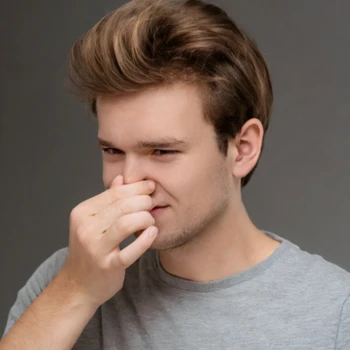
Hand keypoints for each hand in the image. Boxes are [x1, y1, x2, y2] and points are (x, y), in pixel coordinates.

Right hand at [59, 175, 157, 306]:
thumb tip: (121, 178)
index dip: (136, 187)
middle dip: (144, 201)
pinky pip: (130, 250)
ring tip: (150, 220)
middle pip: (122, 205)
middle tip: (153, 203)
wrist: (77, 285)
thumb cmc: (90, 250)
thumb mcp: (93, 222)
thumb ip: (107, 200)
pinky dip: (145, 240)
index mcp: (82, 213)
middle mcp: (86, 228)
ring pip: (126, 223)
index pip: (114, 193)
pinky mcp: (107, 266)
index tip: (150, 186)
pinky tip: (153, 233)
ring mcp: (95, 248)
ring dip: (145, 218)